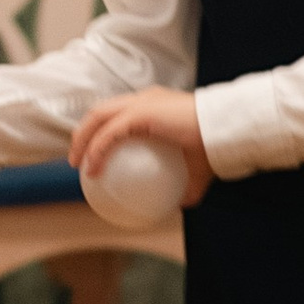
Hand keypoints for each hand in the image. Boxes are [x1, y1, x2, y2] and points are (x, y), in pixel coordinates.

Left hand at [69, 87, 211, 205]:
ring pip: (98, 116)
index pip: (121, 111)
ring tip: (77, 162)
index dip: (104, 127)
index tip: (95, 148)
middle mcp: (144, 99)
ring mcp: (140, 103)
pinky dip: (96, 150)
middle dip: (85, 130)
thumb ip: (188, 184)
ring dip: (82, 139)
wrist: (226, 130)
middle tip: (78, 156)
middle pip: (103, 110)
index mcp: (155, 104)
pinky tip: (91, 169)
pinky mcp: (138, 114)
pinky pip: (108, 134)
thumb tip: (182, 204)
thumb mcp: (198, 168)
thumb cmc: (216, 145)